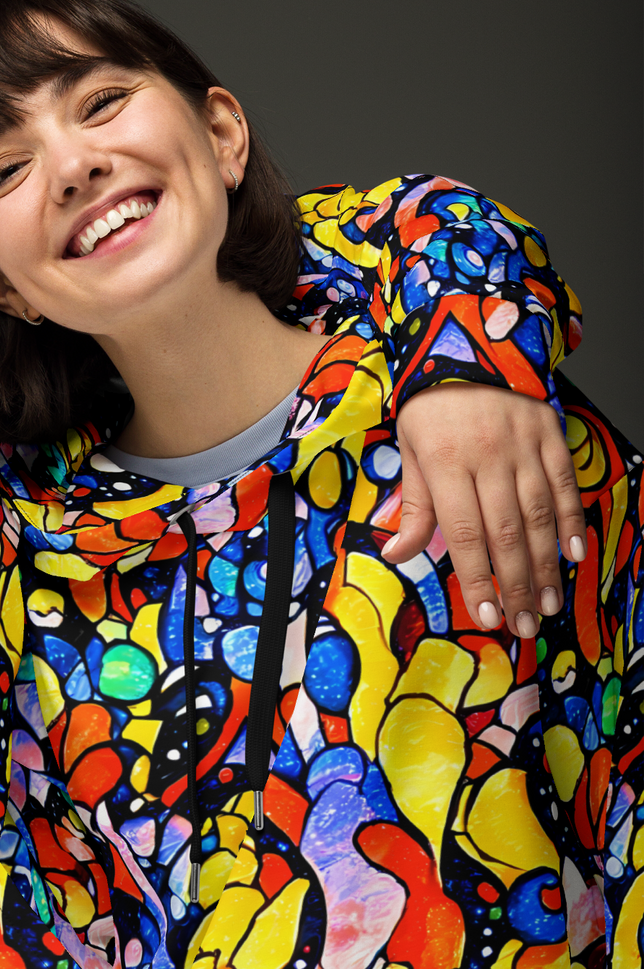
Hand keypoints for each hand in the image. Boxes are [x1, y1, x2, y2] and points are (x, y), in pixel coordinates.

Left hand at [384, 382, 584, 637]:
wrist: (466, 345)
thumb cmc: (430, 406)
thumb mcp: (409, 450)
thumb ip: (413, 506)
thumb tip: (395, 554)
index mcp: (444, 462)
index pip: (464, 533)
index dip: (478, 577)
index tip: (486, 613)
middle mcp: (487, 456)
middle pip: (506, 533)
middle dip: (516, 585)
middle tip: (523, 623)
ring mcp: (523, 446)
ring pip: (540, 516)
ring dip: (546, 566)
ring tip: (547, 603)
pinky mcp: (550, 436)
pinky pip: (565, 486)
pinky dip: (571, 523)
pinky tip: (573, 556)